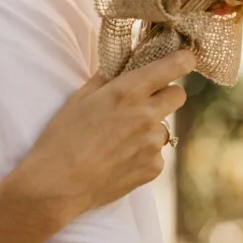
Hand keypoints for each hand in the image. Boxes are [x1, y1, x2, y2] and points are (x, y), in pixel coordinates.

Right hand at [9, 50, 194, 214]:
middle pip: (179, 94)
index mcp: (127, 91)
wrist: (58, 183)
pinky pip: (156, 154)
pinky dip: (143, 154)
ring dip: (150, 129)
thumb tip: (124, 65)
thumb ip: (107, 78)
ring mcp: (153, 144)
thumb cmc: (62, 137)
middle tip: (145, 102)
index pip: (174, 67)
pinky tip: (119, 160)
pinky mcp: (153, 168)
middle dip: (166, 94)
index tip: (184, 59)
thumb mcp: (79, 98)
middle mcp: (146, 115)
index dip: (183, 60)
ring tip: (120, 141)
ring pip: (165, 128)